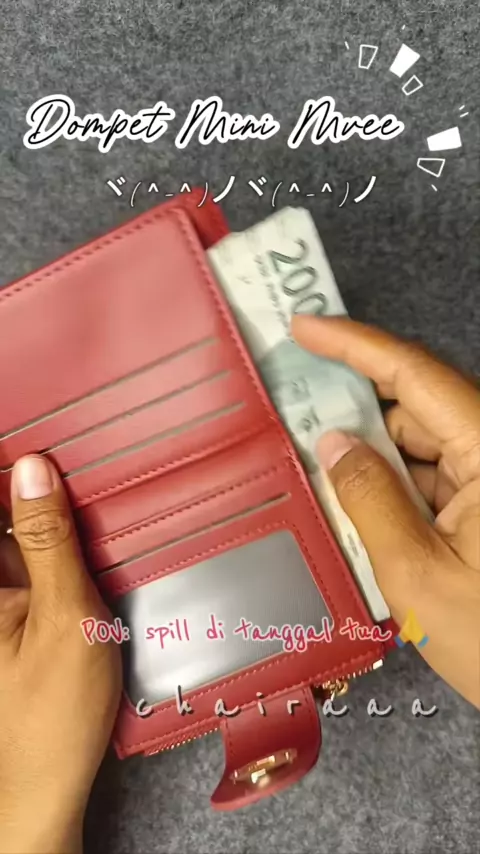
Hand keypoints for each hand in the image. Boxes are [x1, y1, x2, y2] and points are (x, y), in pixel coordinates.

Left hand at [0, 456, 121, 853]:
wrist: (46, 784)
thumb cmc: (53, 714)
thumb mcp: (65, 616)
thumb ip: (51, 541)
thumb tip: (34, 468)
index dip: (10, 463)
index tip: (40, 430)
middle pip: (3, 514)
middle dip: (35, 481)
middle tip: (78, 448)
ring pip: (19, 530)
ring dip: (51, 509)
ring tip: (92, 484)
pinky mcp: (12, 608)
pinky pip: (31, 556)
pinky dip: (57, 539)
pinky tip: (88, 531)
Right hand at [292, 315, 479, 708]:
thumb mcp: (417, 574)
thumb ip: (368, 499)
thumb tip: (332, 442)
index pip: (416, 376)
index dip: (355, 344)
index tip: (304, 327)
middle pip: (418, 409)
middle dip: (355, 411)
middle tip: (293, 415)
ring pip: (424, 447)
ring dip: (373, 458)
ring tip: (316, 472)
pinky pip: (436, 480)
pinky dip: (396, 490)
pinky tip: (357, 510)